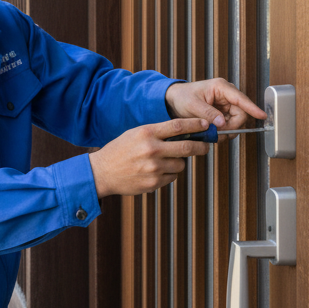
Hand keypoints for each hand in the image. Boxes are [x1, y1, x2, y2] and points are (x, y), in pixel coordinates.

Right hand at [88, 118, 211, 197]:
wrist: (102, 172)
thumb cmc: (119, 151)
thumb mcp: (135, 134)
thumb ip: (157, 133)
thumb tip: (183, 134)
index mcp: (146, 133)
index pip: (178, 126)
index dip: (195, 125)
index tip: (206, 124)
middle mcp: (151, 149)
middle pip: (187, 147)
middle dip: (201, 146)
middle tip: (205, 146)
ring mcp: (153, 168)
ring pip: (181, 164)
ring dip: (179, 162)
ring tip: (165, 160)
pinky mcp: (154, 183)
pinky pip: (172, 177)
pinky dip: (169, 174)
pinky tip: (155, 171)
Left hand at [164, 79, 265, 129]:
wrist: (174, 99)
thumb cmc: (182, 96)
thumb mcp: (192, 105)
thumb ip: (208, 113)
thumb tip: (222, 123)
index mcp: (221, 88)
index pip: (241, 99)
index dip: (252, 108)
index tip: (262, 116)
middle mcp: (226, 96)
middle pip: (240, 114)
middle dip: (232, 126)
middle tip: (218, 132)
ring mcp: (225, 105)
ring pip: (236, 122)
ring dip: (227, 130)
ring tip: (212, 132)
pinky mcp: (222, 113)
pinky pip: (229, 125)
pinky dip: (223, 131)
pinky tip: (213, 131)